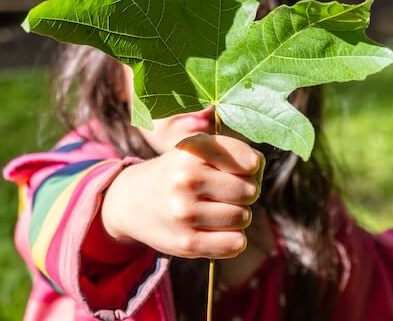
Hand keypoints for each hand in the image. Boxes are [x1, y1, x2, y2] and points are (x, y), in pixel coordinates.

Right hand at [101, 133, 263, 258]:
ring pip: (244, 217)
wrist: (134, 200)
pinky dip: (234, 239)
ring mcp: (185, 212)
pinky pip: (235, 243)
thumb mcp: (198, 149)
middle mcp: (186, 179)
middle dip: (245, 192)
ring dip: (238, 216)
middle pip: (250, 191)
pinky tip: (218, 230)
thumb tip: (258, 168)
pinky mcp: (186, 242)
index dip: (251, 167)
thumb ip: (234, 153)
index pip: (250, 161)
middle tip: (226, 192)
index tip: (239, 169)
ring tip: (217, 209)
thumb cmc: (179, 172)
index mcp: (193, 150)